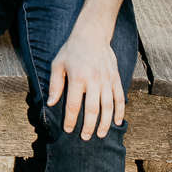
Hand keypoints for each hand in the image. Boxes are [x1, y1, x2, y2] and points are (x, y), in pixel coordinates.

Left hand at [47, 18, 125, 140]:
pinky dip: (120, 111)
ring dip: (105, 123)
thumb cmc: (72, 50)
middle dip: (88, 126)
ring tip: (100, 134)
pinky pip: (120, 97)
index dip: (70, 120)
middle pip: (92, 109)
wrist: (92, 34)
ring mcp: (107, 79)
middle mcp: (94, 80)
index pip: (73, 105)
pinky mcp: (116, 78)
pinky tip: (117, 122)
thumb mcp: (58, 64)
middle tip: (85, 137)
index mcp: (78, 77)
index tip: (68, 129)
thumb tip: (51, 103)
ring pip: (108, 106)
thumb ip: (55, 84)